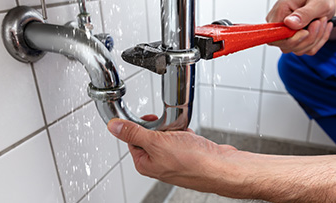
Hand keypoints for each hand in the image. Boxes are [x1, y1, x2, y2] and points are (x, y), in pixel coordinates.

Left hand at [107, 118, 240, 192]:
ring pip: (168, 136)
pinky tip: (191, 138)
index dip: (140, 126)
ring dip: (174, 130)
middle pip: (151, 136)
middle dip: (161, 127)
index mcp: (145, 163)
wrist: (221, 167)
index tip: (149, 119)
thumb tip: (114, 127)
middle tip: (169, 128)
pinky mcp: (188, 155)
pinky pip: (182, 138)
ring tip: (182, 134)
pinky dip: (186, 134)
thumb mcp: (157, 142)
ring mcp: (174, 159)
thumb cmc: (193, 161)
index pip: (133, 139)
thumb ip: (134, 133)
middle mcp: (158, 163)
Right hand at [266, 0, 334, 54]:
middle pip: (286, 46)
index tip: (306, 31)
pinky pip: (306, 49)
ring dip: (316, 38)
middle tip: (320, 21)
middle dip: (308, 38)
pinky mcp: (296, 40)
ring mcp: (287, 35)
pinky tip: (323, 28)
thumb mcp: (316, 2)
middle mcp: (280, 26)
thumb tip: (289, 23)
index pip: (274, 37)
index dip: (290, 39)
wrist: (326, 0)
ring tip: (322, 21)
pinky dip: (319, 41)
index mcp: (279, 14)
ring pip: (298, 49)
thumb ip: (303, 14)